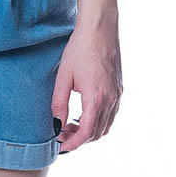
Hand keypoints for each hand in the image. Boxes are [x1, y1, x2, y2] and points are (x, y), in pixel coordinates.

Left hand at [52, 16, 122, 153]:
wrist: (99, 29)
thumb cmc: (80, 49)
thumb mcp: (64, 76)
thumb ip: (59, 102)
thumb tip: (56, 125)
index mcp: (96, 98)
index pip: (87, 132)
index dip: (73, 143)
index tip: (61, 147)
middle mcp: (111, 100)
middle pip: (97, 133)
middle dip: (79, 138)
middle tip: (61, 134)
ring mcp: (117, 95)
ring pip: (106, 126)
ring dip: (89, 131)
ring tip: (70, 125)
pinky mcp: (119, 89)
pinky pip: (111, 115)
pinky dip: (98, 121)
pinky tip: (84, 114)